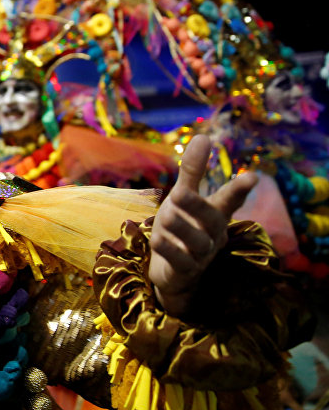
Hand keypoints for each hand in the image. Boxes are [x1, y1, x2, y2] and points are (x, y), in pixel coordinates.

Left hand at [148, 134, 257, 316]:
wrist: (174, 273)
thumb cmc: (182, 228)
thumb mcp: (184, 198)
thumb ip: (193, 172)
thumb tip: (203, 136)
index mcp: (215, 215)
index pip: (230, 201)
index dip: (240, 190)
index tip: (252, 177)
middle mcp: (212, 235)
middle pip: (212, 221)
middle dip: (197, 206)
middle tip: (179, 194)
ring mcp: (200, 255)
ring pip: (196, 242)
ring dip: (180, 229)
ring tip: (165, 218)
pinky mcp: (184, 272)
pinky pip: (180, 262)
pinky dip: (169, 251)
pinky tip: (157, 239)